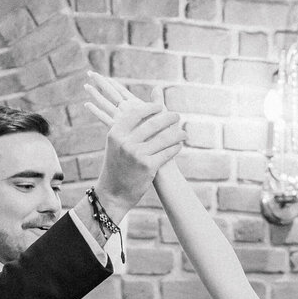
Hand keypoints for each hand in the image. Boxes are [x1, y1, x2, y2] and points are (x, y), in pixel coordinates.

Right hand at [88, 74, 182, 223]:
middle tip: (177, 115)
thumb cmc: (116, 166)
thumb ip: (125, 127)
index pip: (136, 113)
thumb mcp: (115, 144)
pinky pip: (166, 153)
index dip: (150, 107)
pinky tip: (179, 146)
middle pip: (152, 124)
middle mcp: (125, 142)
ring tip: (184, 133)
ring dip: (177, 134)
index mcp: (116, 133)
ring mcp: (137, 154)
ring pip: (163, 139)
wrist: (113, 193)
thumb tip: (137, 106)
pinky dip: (175, 148)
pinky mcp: (148, 167)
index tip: (160, 105)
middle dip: (168, 118)